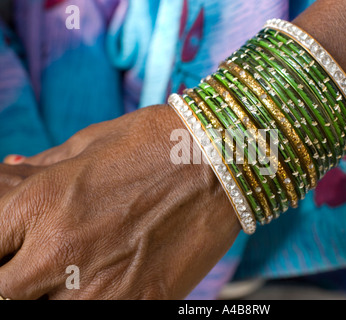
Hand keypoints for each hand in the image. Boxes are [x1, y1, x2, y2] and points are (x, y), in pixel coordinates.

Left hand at [0, 105, 239, 299]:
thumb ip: (41, 167)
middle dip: (16, 277)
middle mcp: (61, 250)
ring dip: (51, 293)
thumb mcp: (91, 143)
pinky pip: (100, 315)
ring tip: (76, 273)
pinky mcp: (143, 303)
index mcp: (42, 203)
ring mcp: (103, 286)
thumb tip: (8, 170)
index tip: (14, 245)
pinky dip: (95, 300)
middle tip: (42, 262)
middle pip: (2, 291)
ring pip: (43, 310)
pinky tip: (107, 281)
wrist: (223, 159)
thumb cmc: (156, 141)